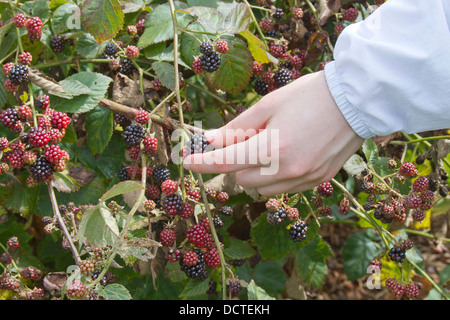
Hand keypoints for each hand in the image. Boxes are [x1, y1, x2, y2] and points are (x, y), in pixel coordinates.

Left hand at [182, 71, 363, 195]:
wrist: (356, 100)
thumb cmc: (310, 95)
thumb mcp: (268, 104)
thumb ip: (237, 127)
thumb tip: (209, 141)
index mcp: (273, 148)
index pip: (226, 162)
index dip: (202, 163)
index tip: (186, 162)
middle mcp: (288, 170)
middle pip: (242, 180)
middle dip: (236, 163)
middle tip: (246, 141)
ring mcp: (304, 179)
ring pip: (261, 189)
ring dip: (255, 173)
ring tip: (271, 148)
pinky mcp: (317, 182)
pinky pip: (284, 189)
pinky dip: (275, 177)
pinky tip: (287, 156)